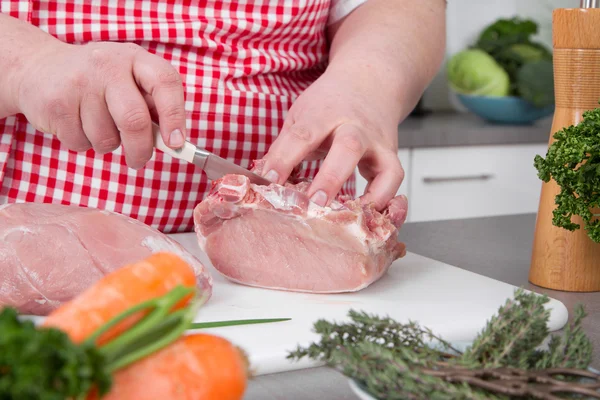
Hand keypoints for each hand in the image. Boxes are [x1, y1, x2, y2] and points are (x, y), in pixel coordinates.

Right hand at [13, 39, 186, 168]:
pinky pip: (81, 143)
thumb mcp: (129, 81)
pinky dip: (83, 143)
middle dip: (141, 149)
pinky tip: (76, 123)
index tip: (176, 144)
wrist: (38, 66)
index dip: (175, 116)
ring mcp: (80, 82)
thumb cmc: (98, 82)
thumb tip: (174, 143)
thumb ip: (152, 106)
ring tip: (97, 125)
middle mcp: (108, 65)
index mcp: (136, 58)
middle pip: (135, 120)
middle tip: (139, 160)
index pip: (165, 82)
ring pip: (107, 138)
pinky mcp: (56, 103)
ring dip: (107, 144)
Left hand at [260, 68, 404, 210]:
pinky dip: (384, 201)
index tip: (268, 181)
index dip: (283, 160)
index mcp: (324, 113)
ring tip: (349, 218)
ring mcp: (377, 143)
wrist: (369, 82)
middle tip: (314, 203)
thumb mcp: (300, 116)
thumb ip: (284, 147)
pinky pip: (394, 182)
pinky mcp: (391, 157)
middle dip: (331, 178)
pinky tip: (367, 216)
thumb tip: (261, 180)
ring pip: (384, 168)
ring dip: (368, 196)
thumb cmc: (328, 104)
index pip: (302, 135)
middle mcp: (355, 127)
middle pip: (348, 148)